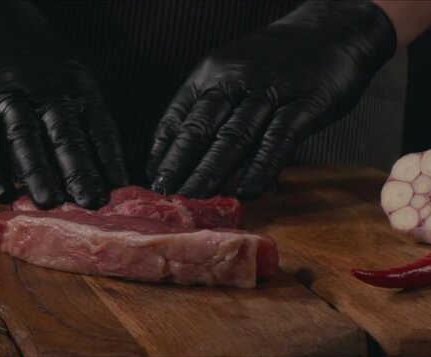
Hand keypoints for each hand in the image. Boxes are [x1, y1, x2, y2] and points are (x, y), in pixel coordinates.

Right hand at [0, 1, 126, 208]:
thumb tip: (101, 163)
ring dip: (39, 173)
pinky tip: (1, 193)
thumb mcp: (70, 70)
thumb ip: (83, 109)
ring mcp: (7, 98)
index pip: (98, 126)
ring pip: (26, 139)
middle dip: (81, 171)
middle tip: (93, 203)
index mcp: (74, 85)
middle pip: (65, 136)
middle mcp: (44, 92)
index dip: (110, 158)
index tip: (121, 187)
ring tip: (50, 202)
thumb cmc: (33, 52)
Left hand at [147, 1, 395, 200]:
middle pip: (201, 128)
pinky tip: (246, 192)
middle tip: (164, 196)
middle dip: (179, 165)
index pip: (177, 116)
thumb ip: (206, 108)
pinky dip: (260, 168)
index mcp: (210, 74)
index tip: (151, 179)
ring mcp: (270, 92)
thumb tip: (175, 152)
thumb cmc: (273, 62)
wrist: (331, 31)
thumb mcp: (229, 73)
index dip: (162, 150)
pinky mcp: (305, 105)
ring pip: (234, 136)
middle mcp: (235, 81)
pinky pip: (278, 141)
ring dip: (211, 172)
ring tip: (194, 200)